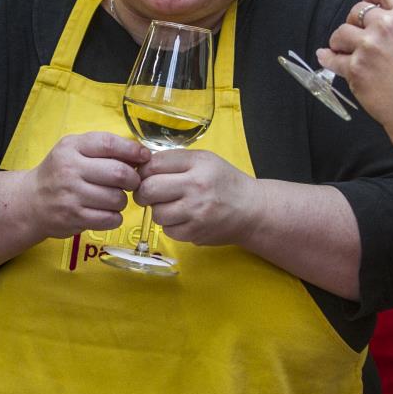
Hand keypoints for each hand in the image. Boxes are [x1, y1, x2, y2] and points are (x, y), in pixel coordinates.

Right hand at [21, 132, 150, 236]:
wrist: (31, 201)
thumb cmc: (60, 173)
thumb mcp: (74, 150)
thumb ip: (103, 148)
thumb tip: (141, 154)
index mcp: (71, 147)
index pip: (109, 144)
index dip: (132, 150)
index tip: (144, 157)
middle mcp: (69, 169)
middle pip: (118, 173)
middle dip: (133, 179)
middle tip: (132, 182)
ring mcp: (71, 195)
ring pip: (117, 198)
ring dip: (123, 200)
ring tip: (114, 198)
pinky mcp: (74, 218)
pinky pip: (110, 218)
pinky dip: (115, 217)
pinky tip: (106, 211)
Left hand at [136, 149, 257, 246]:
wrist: (252, 210)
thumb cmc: (225, 183)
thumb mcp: (205, 160)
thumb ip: (175, 160)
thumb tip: (140, 167)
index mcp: (198, 163)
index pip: (154, 164)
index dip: (143, 171)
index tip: (144, 176)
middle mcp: (197, 186)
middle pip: (149, 189)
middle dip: (143, 193)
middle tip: (147, 194)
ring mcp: (196, 211)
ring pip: (156, 213)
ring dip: (158, 210)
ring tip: (171, 206)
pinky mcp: (196, 232)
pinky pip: (168, 230)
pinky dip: (171, 225)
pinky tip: (183, 219)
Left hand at [317, 0, 392, 155]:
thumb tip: (391, 24)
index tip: (367, 1)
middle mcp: (388, 26)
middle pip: (358, 11)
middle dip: (355, 21)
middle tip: (358, 32)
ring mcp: (368, 47)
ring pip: (341, 32)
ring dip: (340, 40)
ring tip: (342, 48)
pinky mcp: (355, 69)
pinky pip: (332, 59)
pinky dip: (327, 58)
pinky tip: (325, 57)